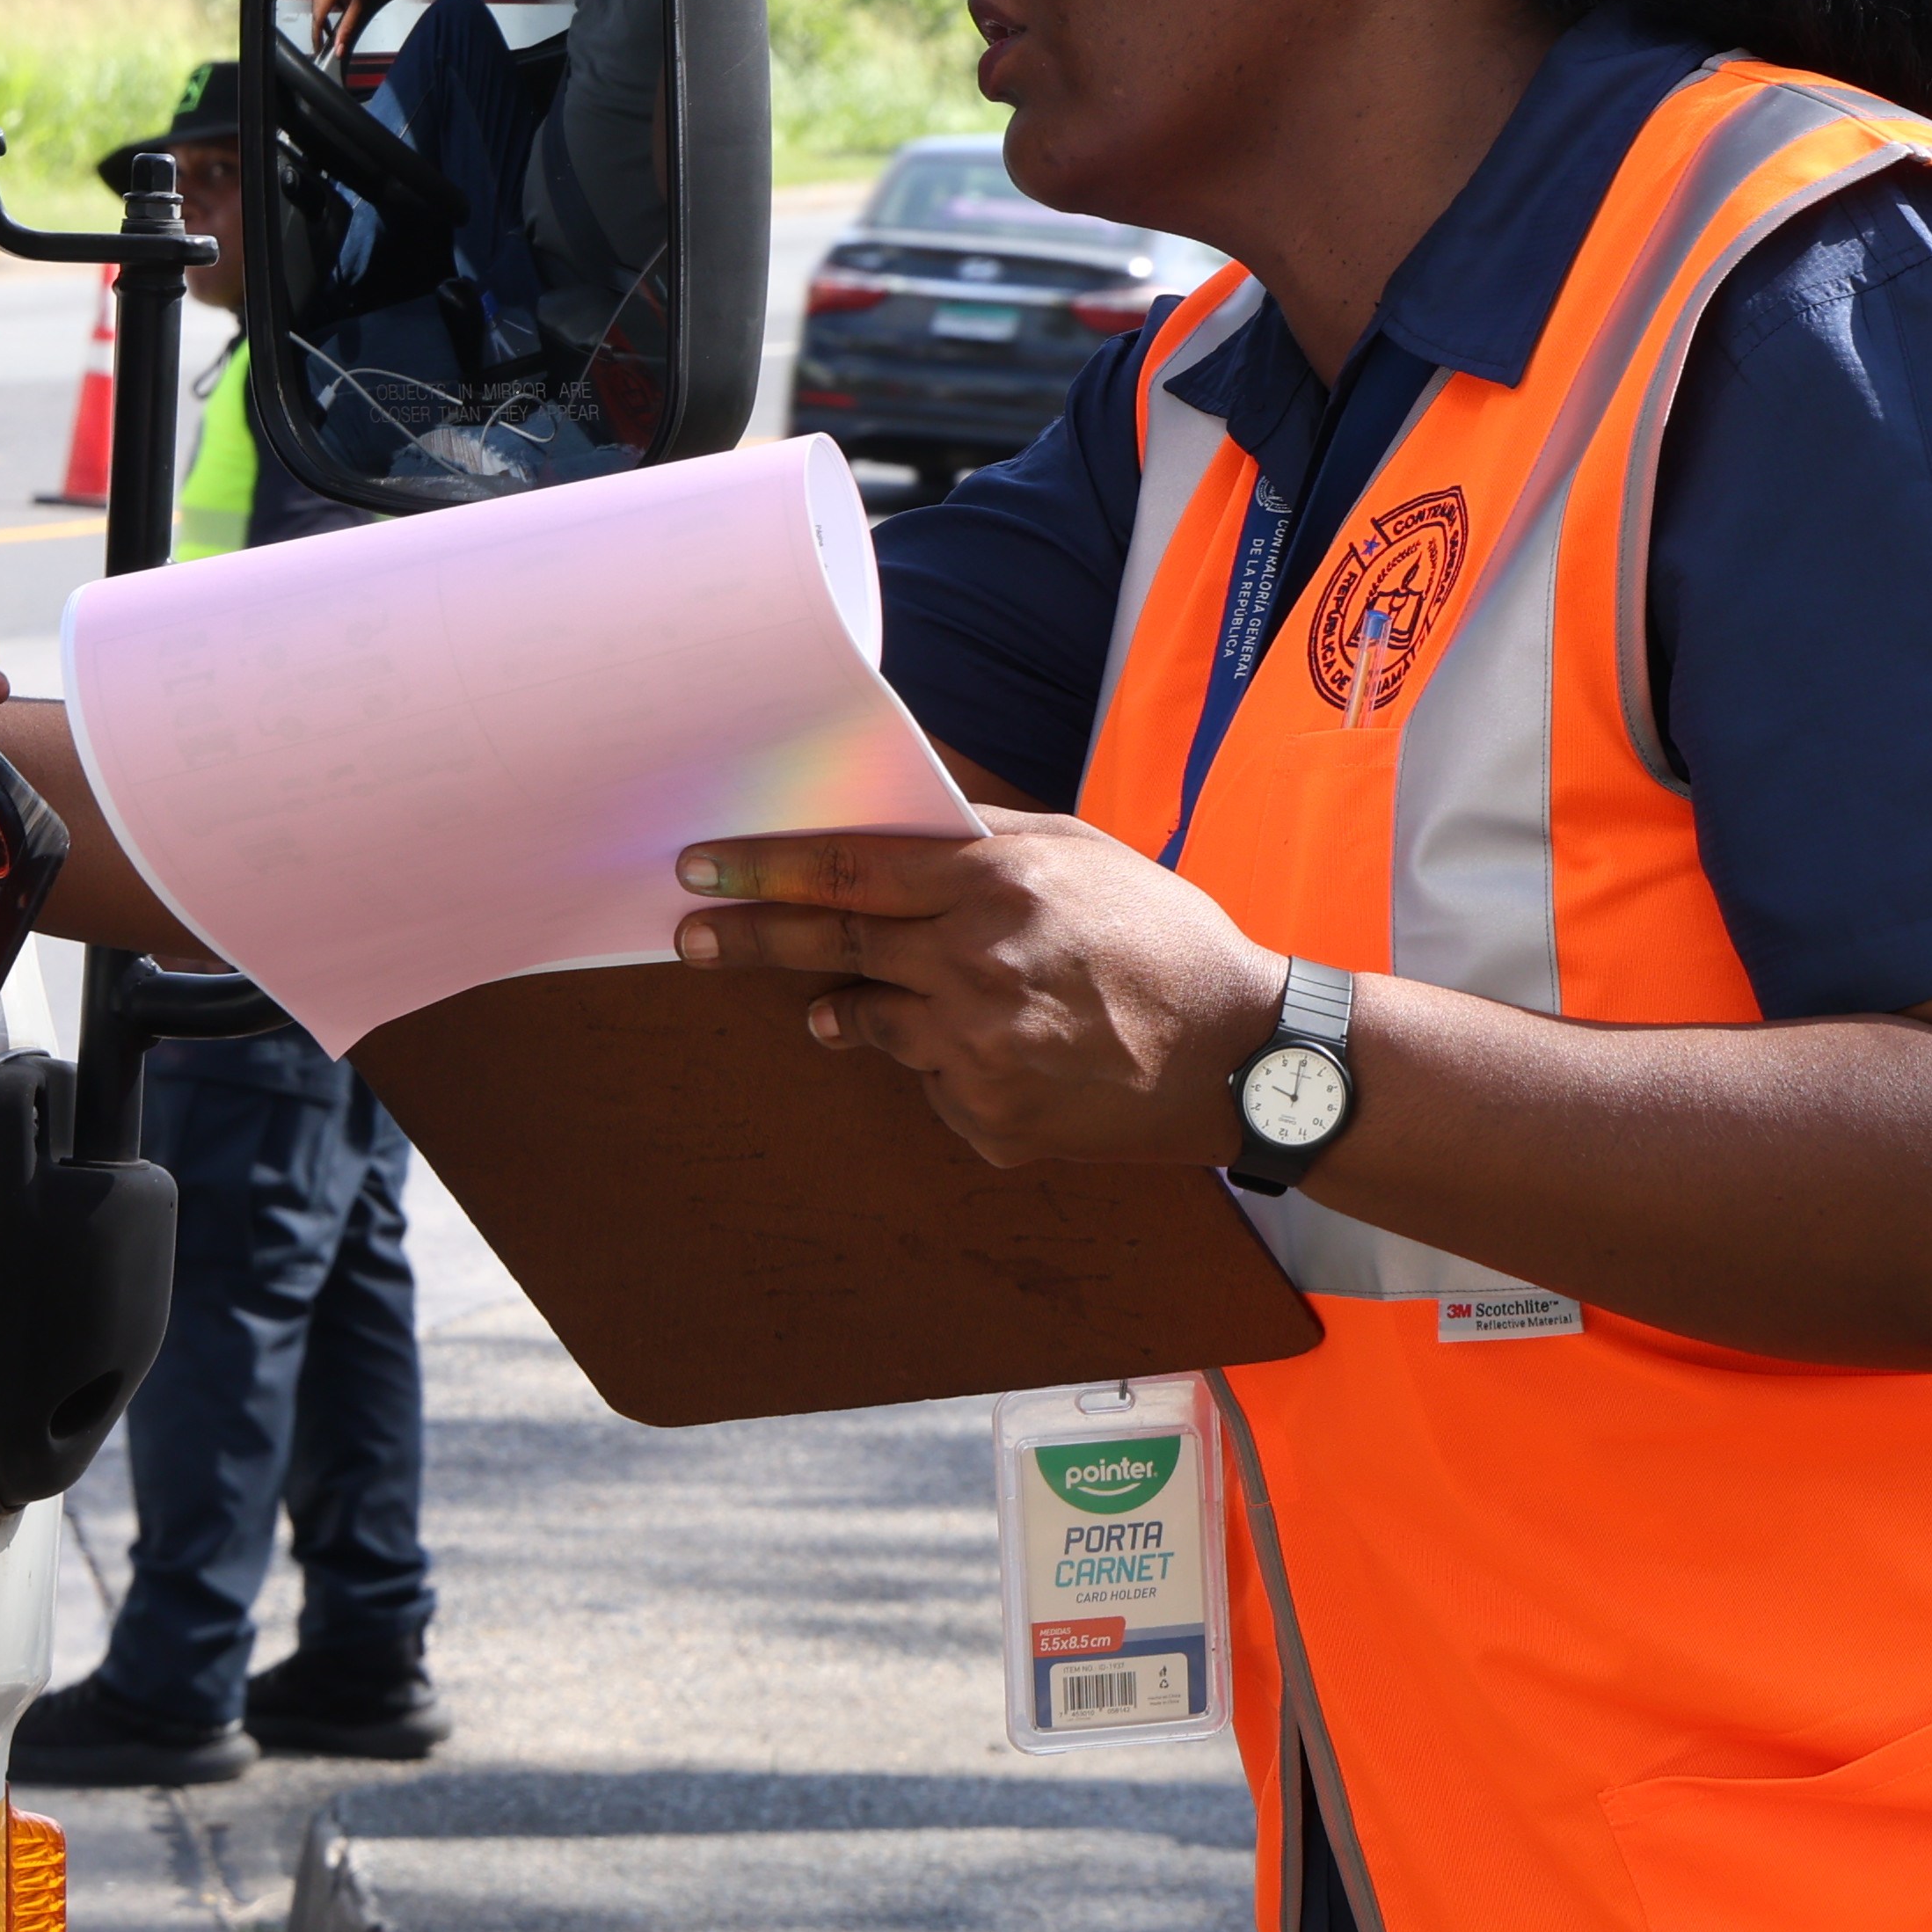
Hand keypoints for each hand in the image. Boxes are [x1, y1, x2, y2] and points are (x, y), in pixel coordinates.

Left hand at [668, 811, 1288, 1168]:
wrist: (1240, 1054)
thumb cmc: (1161, 935)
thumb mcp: (1084, 851)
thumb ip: (985, 834)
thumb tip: (896, 815)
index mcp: (998, 887)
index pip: (849, 873)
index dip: (766, 868)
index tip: (704, 866)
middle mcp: (977, 966)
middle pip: (833, 947)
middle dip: (748, 939)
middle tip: (691, 936)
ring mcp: (981, 1049)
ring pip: (871, 1024)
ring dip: (842, 1012)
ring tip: (829, 1009)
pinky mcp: (992, 1115)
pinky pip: (931, 1083)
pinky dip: (941, 1063)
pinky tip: (997, 1054)